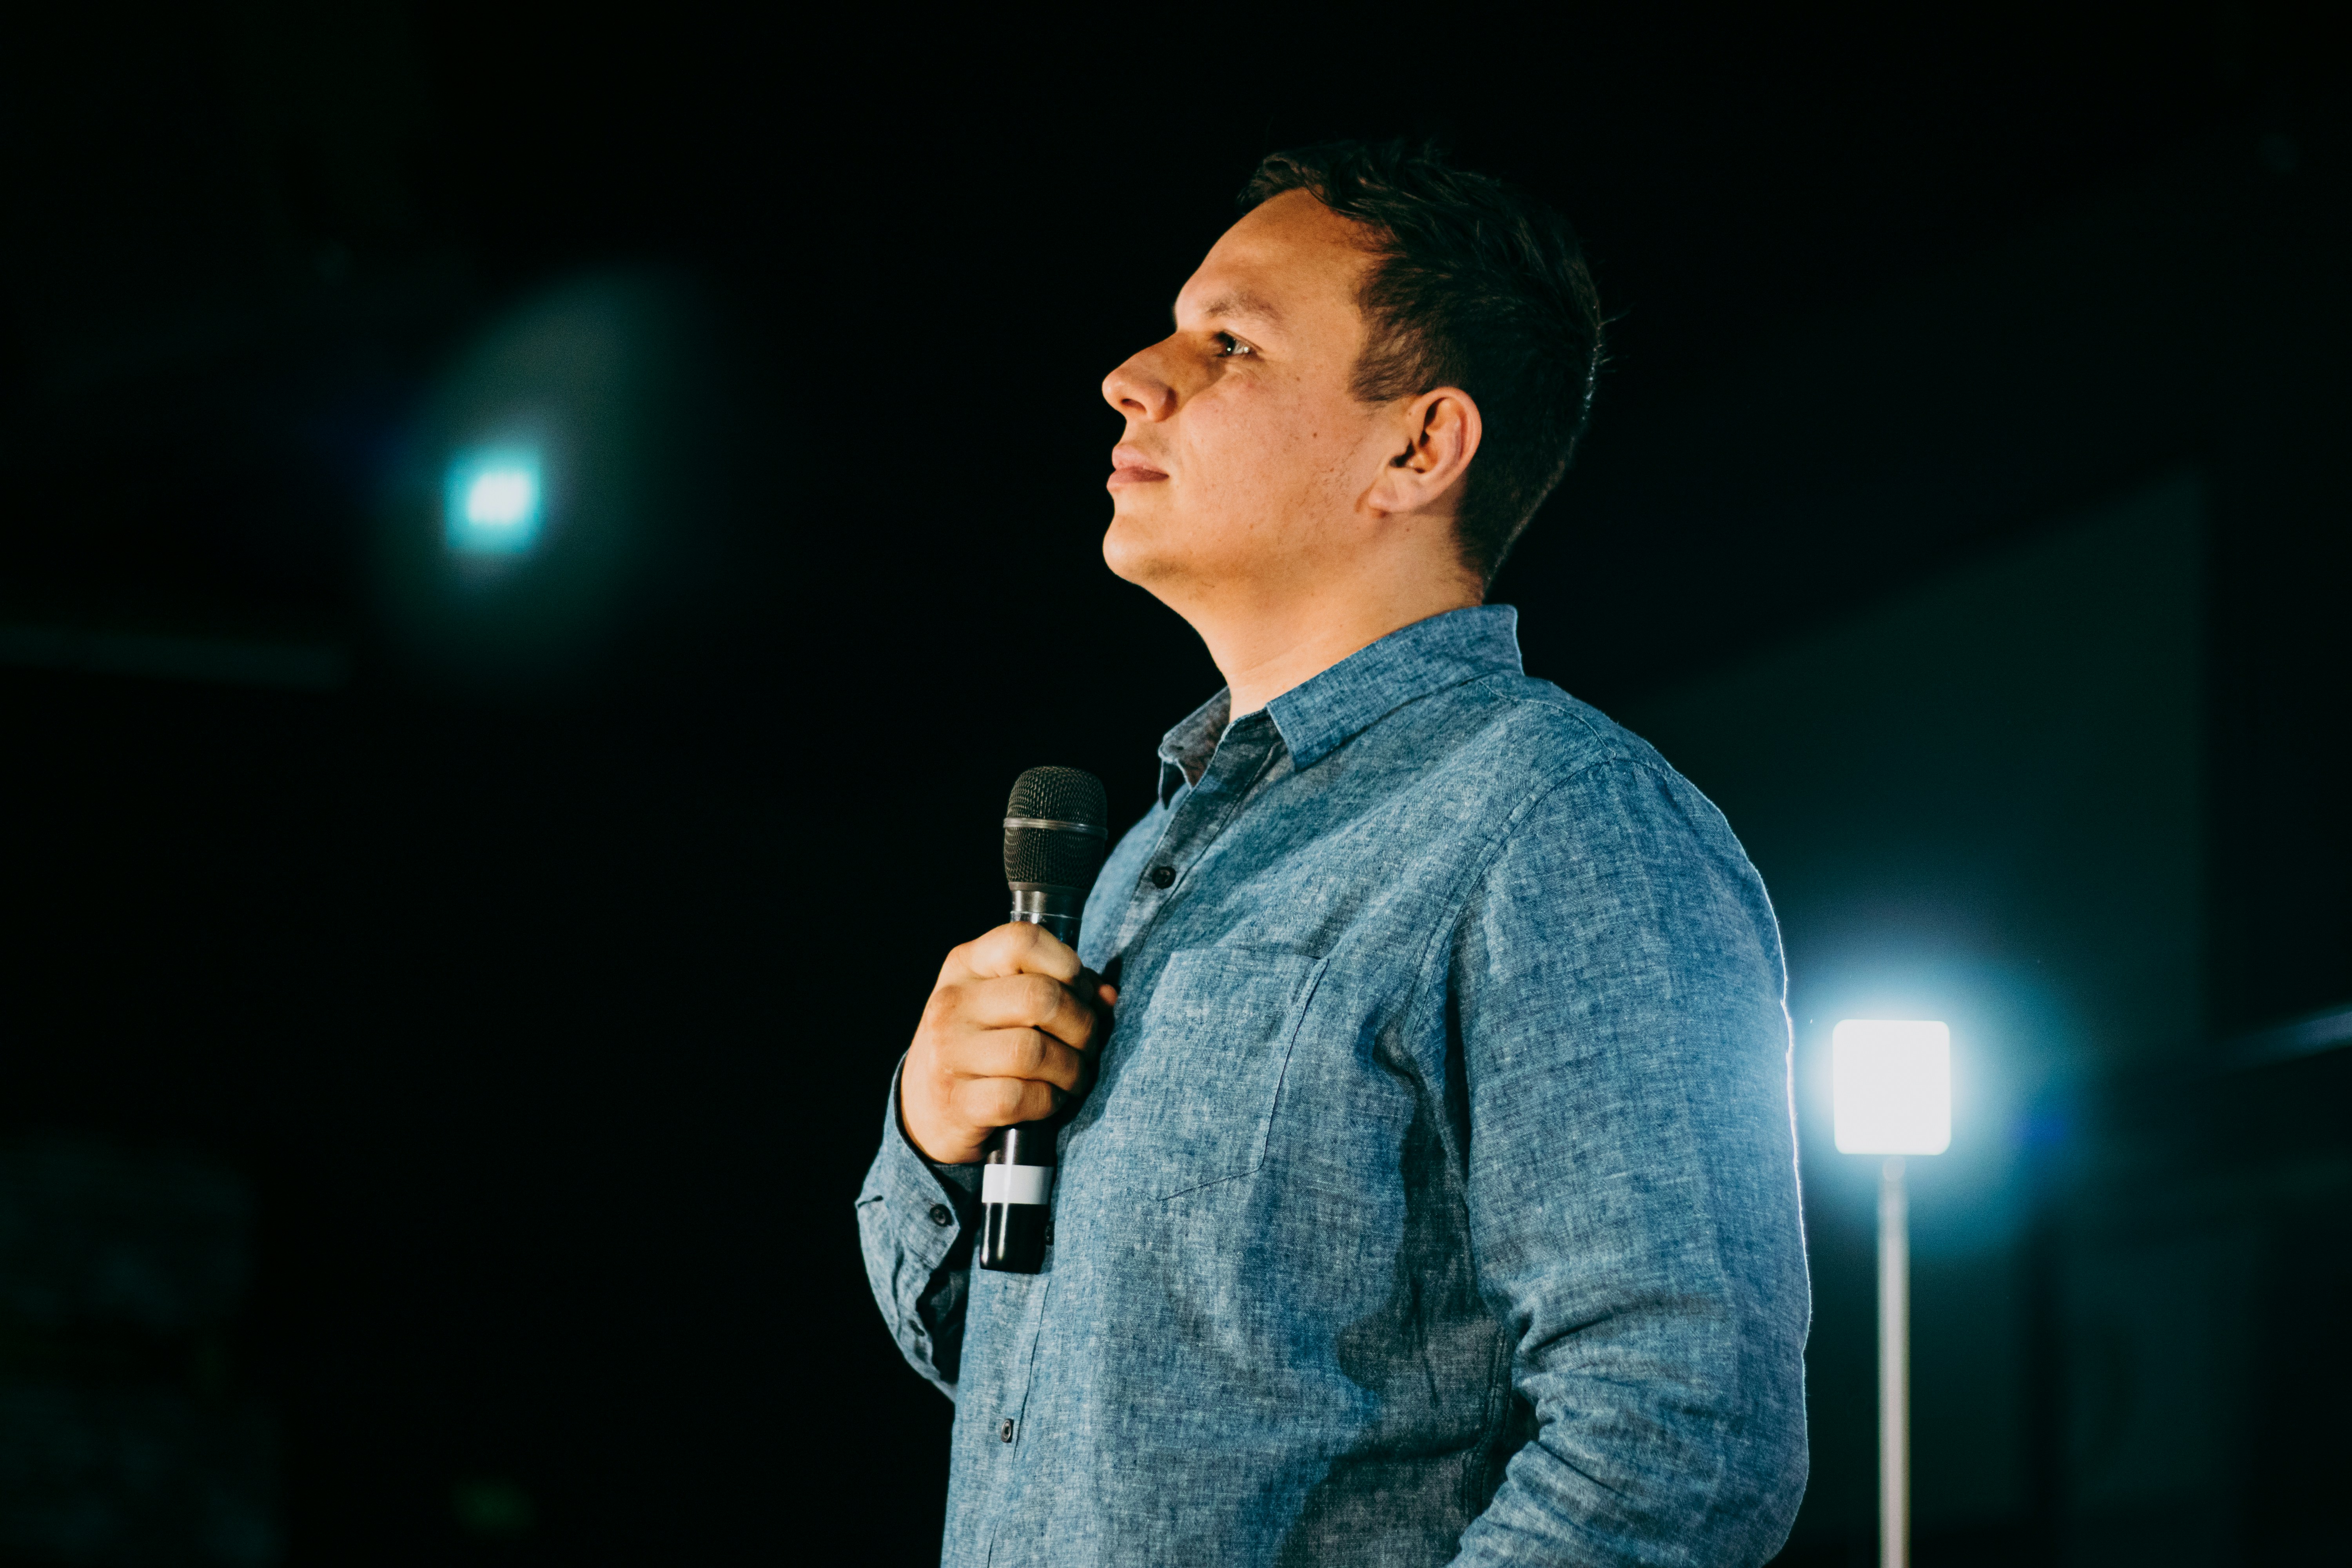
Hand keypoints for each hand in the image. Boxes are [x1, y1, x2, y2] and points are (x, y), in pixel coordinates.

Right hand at [900, 922, 1116, 1164]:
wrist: (925, 1106)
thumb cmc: (983, 1043)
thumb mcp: (1006, 1002)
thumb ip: (1060, 987)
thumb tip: (1108, 995)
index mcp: (966, 965)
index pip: (1023, 940)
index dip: (1067, 964)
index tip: (1080, 993)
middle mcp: (952, 1003)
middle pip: (1040, 997)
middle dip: (1082, 1025)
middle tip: (1087, 1044)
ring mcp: (949, 1053)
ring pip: (1034, 1051)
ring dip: (1072, 1069)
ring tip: (1074, 1075)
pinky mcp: (957, 1101)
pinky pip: (1022, 1097)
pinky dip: (1050, 1101)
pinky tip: (1051, 1099)